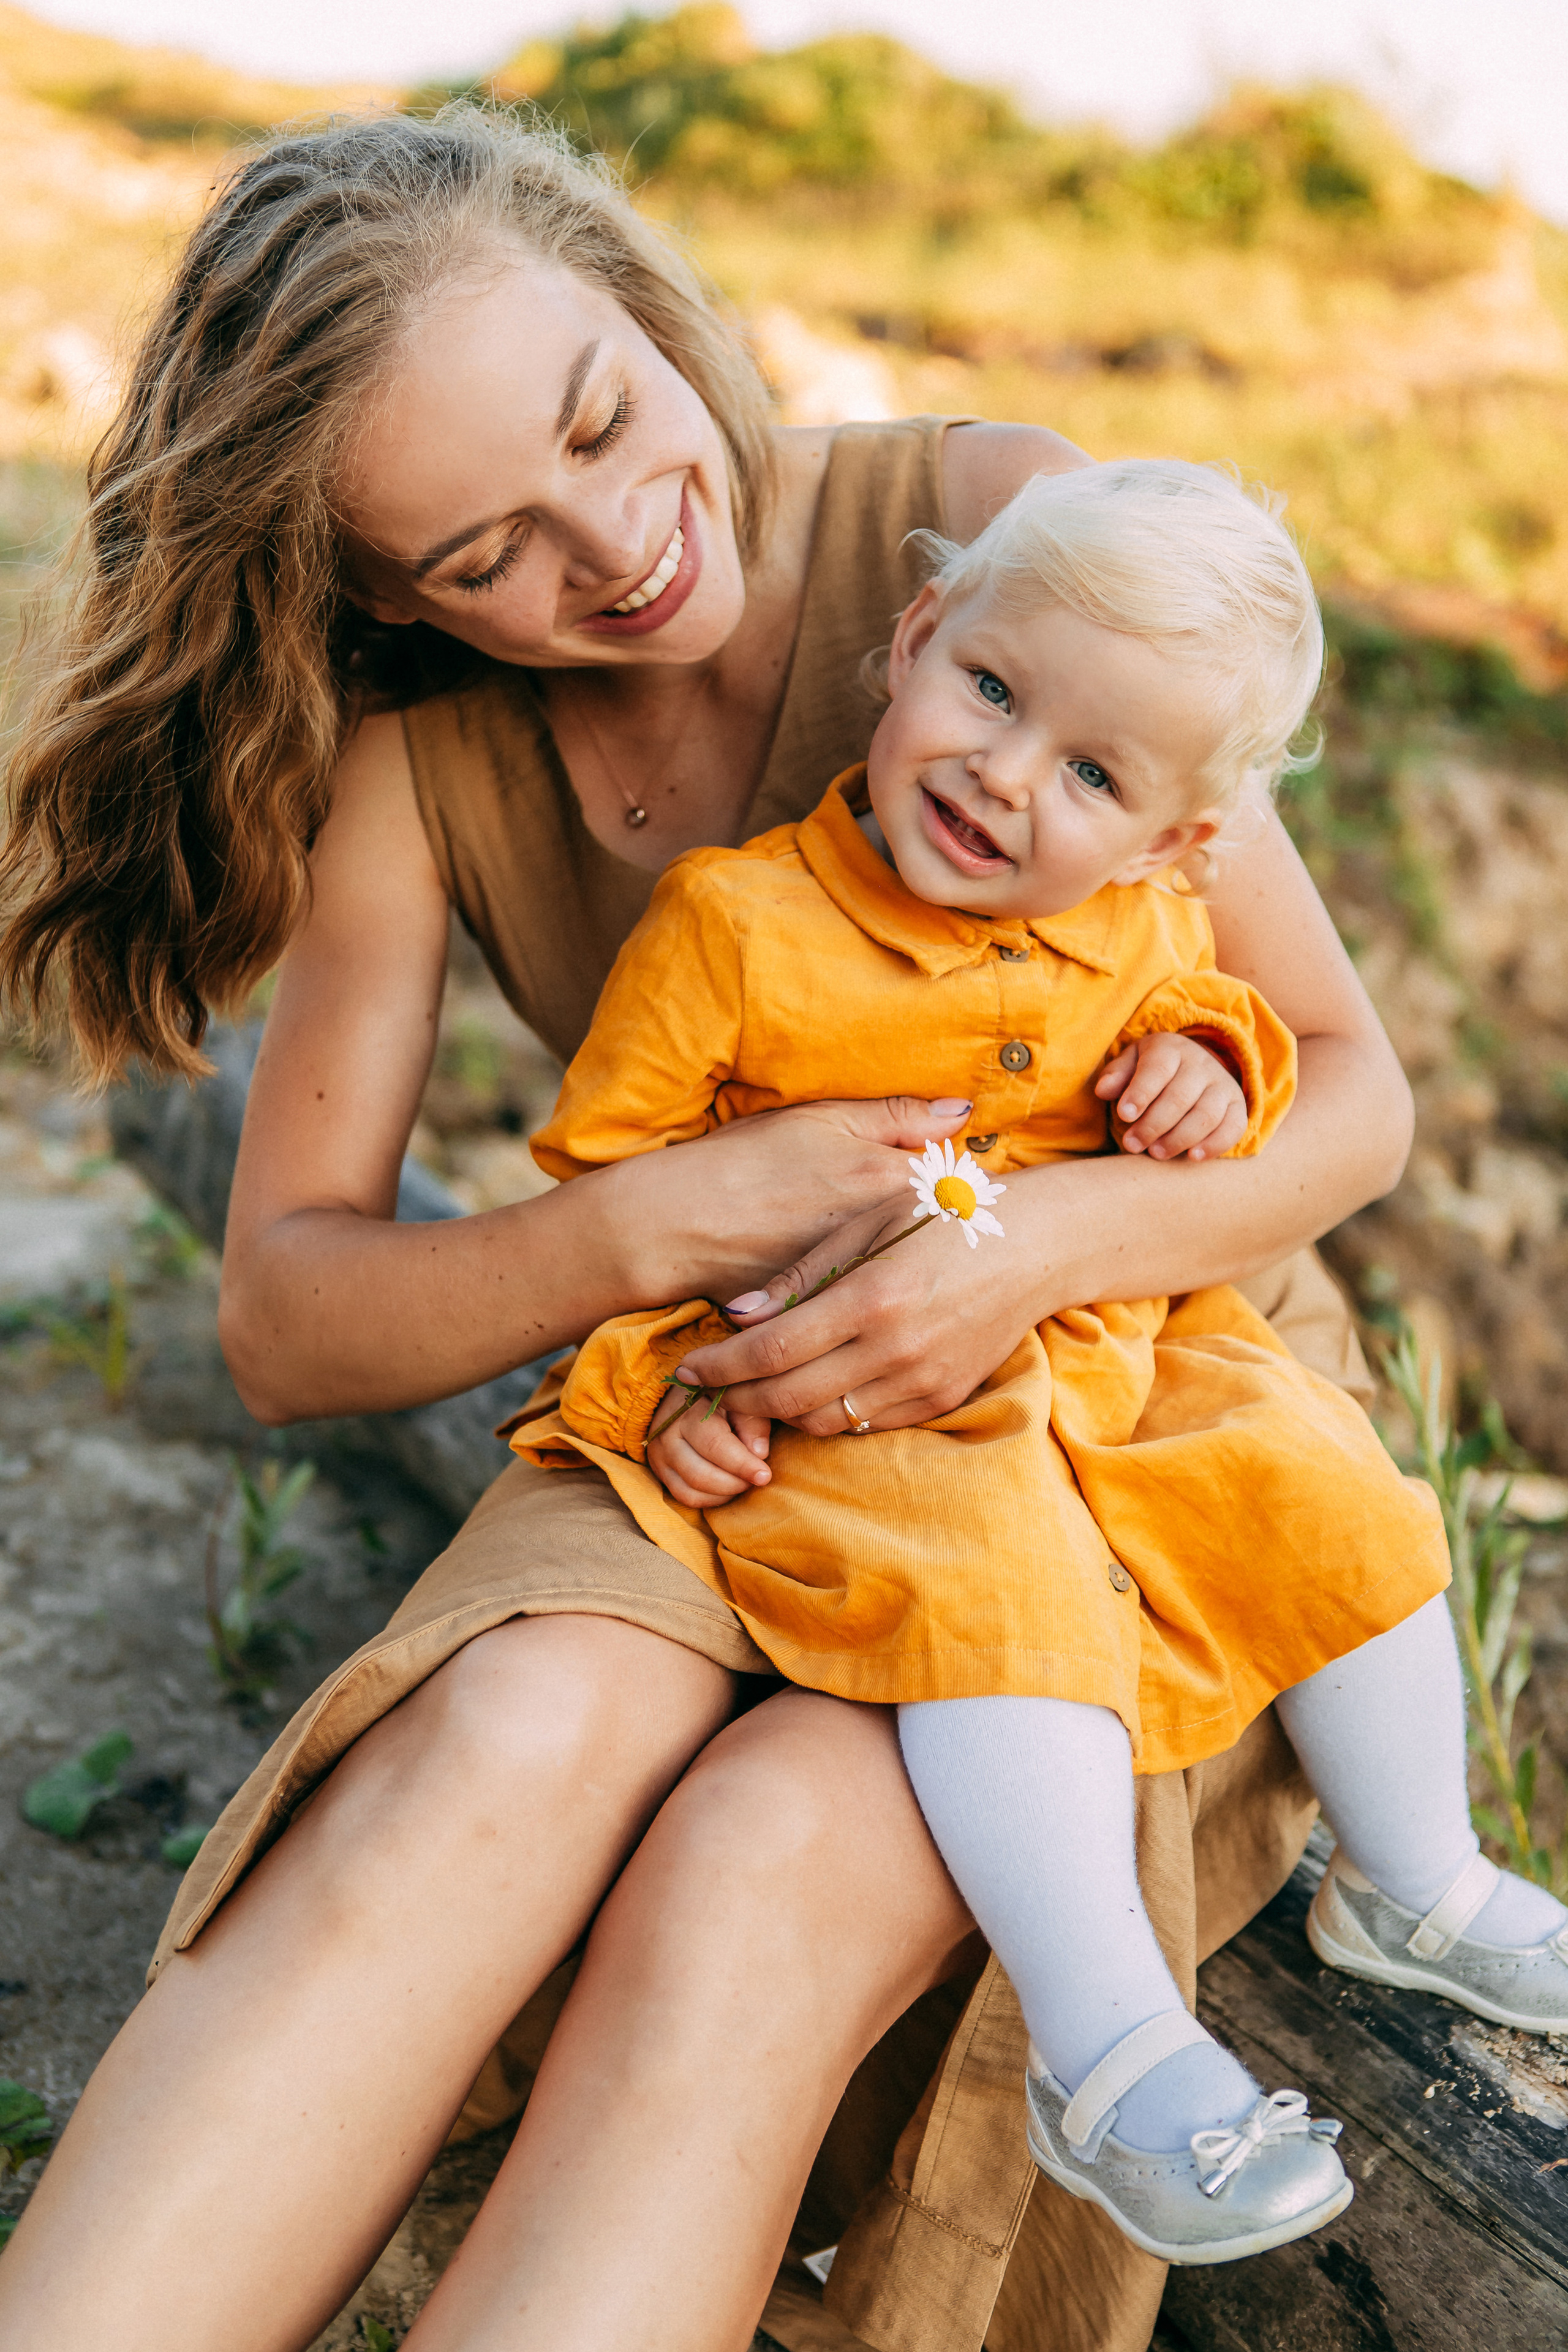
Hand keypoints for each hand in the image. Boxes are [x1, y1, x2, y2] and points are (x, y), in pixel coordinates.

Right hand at [594, 1093, 976, 1312]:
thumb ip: (896, 1115)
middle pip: (952, 1244)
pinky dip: (883, 1310)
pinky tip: (881, 1299)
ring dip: (926, 1279)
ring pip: (920, 1284)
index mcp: (890, 1179)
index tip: (974, 1189)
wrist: (677, 1223)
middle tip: (960, 1237)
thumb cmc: (747, 1161)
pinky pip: (878, 1317)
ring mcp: (865, 1283)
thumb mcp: (822, 1120)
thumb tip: (963, 1110)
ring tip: (925, 1271)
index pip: (966, 1186)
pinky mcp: (837, 1321)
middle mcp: (887, 1238)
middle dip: (958, 1241)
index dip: (972, 1188)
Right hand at [646, 1399, 772, 1507]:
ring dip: (724, 1493)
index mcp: (687, 1413)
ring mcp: (660, 1457)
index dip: (742, 1464)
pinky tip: (728, 1488)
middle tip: (758, 1478)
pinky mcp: (661, 1472)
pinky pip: (685, 1498)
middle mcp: (667, 1437)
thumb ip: (751, 1423)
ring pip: (692, 1491)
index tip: (765, 1475)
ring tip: (745, 1481)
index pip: (715, 1446)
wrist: (678, 1398)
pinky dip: (710, 1499)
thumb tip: (760, 1454)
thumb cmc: (714, 1398)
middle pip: (700, 1475)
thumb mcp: (736, 1400)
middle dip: (735, 1483)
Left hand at [670, 1175, 1053, 1435]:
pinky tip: (819, 1386)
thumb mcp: (869, 1222)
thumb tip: (739, 1314)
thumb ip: (803, 1274)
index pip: (773, 1351)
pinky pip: (867, 1423)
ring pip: (826, 1421)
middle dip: (739, 1399)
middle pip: (790, 1398)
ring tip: (762, 1387)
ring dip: (783, 1411)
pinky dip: (832, 1412)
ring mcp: (922, 1379)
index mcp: (872, 1296)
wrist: (1034, 1247)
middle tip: (713, 1387)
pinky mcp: (941, 1398)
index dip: (721, 1367)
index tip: (689, 1368)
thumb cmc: (943, 1218)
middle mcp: (896, 1348)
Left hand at [1095, 1034, 1246, 1160]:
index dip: (1141, 1093)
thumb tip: (1103, 1091)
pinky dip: (1215, 1145)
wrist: (1192, 1066)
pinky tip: (1193, 1157)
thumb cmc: (1152, 1070)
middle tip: (1132, 1145)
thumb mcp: (1131, 1063)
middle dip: (1153, 1125)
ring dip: (1180, 1138)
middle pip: (1180, 1097)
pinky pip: (1233, 1127)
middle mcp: (1201, 1064)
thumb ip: (1116, 1076)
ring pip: (1206, 1115)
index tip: (1124, 1116)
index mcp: (1170, 1049)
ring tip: (1156, 1153)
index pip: (1157, 1069)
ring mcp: (1223, 1085)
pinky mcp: (1237, 1106)